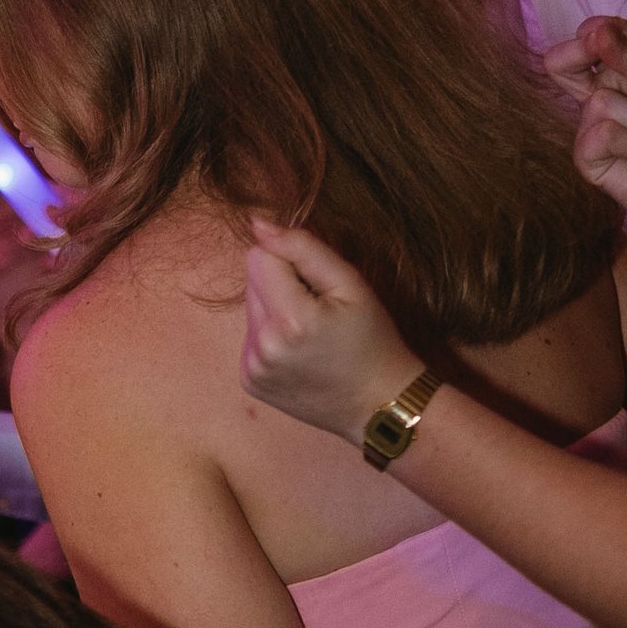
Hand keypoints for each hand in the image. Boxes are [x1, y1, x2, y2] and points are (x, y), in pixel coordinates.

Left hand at [240, 219, 424, 445]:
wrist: (376, 403)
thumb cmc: (372, 340)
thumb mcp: (350, 284)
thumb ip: (303, 248)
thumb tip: (258, 224)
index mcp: (289, 321)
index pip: (259, 256)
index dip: (289, 259)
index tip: (316, 281)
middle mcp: (262, 347)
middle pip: (251, 281)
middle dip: (281, 284)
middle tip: (319, 309)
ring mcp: (252, 368)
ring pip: (250, 308)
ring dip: (276, 309)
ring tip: (310, 332)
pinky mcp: (249, 381)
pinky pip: (251, 337)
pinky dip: (271, 336)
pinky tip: (299, 351)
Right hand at [545, 17, 626, 222]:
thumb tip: (596, 30)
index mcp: (612, 70)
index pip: (586, 36)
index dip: (599, 30)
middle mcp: (594, 95)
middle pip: (558, 62)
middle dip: (580, 53)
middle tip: (603, 54)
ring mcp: (586, 127)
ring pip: (600, 102)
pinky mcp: (586, 159)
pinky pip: (601, 136)